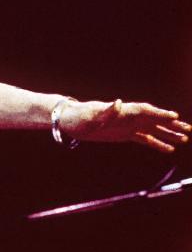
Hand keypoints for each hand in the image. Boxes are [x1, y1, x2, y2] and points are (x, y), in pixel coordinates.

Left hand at [62, 99, 189, 152]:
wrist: (71, 121)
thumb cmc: (80, 117)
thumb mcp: (92, 116)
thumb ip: (106, 111)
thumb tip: (118, 102)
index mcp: (124, 111)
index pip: (147, 111)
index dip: (160, 114)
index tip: (175, 117)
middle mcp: (130, 117)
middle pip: (155, 120)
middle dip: (171, 125)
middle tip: (188, 129)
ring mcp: (129, 125)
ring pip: (154, 130)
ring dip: (169, 134)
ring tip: (184, 139)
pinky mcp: (125, 134)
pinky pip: (145, 139)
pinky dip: (157, 143)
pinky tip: (169, 149)